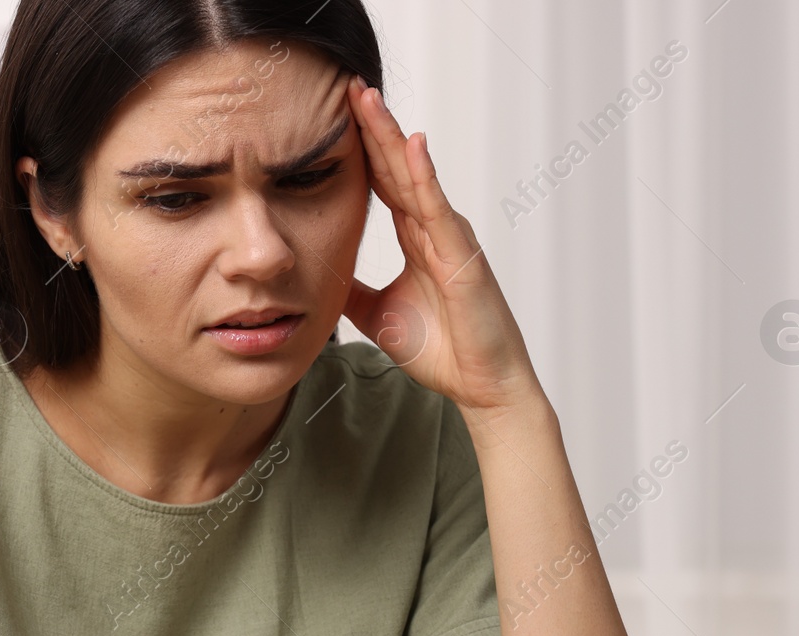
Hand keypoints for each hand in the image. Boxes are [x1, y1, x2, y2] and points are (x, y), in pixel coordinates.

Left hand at [343, 77, 541, 414]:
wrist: (480, 385)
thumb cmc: (444, 350)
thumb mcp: (378, 316)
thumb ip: (352, 291)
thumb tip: (319, 279)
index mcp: (416, 238)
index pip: (383, 182)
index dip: (362, 148)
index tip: (335, 114)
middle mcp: (434, 228)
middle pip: (397, 167)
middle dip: (372, 126)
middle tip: (348, 86)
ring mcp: (450, 238)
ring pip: (415, 176)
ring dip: (392, 137)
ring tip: (368, 99)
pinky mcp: (461, 255)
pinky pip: (437, 208)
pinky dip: (424, 176)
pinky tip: (410, 146)